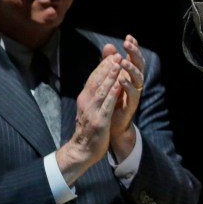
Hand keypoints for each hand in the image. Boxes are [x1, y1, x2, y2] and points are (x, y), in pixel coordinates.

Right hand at [55, 55, 123, 184]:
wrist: (82, 150)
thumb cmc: (89, 128)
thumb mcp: (91, 108)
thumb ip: (96, 94)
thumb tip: (100, 80)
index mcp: (85, 98)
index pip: (93, 78)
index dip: (103, 66)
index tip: (112, 54)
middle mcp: (87, 102)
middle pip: (97, 81)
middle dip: (107, 67)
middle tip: (116, 54)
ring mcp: (92, 111)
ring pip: (102, 90)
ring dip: (110, 76)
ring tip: (118, 64)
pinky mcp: (100, 121)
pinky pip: (107, 105)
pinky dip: (113, 94)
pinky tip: (119, 84)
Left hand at [103, 35, 144, 139]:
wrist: (111, 123)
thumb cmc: (112, 99)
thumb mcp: (110, 77)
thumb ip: (110, 62)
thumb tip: (109, 46)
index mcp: (131, 75)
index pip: (134, 58)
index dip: (133, 48)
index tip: (129, 36)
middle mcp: (136, 82)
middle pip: (139, 64)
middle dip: (134, 53)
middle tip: (127, 43)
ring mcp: (135, 93)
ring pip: (138, 78)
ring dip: (132, 69)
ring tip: (124, 61)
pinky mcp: (132, 104)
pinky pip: (133, 93)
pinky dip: (127, 85)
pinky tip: (121, 79)